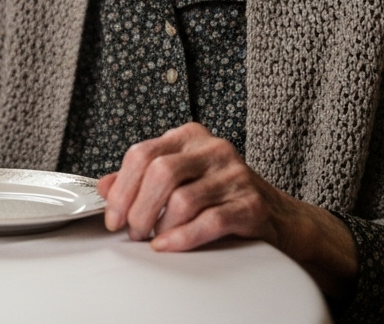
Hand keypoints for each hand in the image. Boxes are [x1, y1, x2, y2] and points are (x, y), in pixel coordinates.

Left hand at [98, 122, 356, 297]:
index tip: (113, 216)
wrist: (279, 217)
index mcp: (190, 137)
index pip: (142, 153)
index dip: (121, 189)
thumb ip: (141, 179)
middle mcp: (213, 149)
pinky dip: (182, 237)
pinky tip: (168, 245)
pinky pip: (209, 220)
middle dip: (137, 207)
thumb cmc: (223, 197)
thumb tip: (104, 186)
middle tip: (131, 231)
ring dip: (158, 225)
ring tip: (152, 238)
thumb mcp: (180, 180)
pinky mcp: (250, 203)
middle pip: (159, 172)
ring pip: (181, 197)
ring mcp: (234, 174)